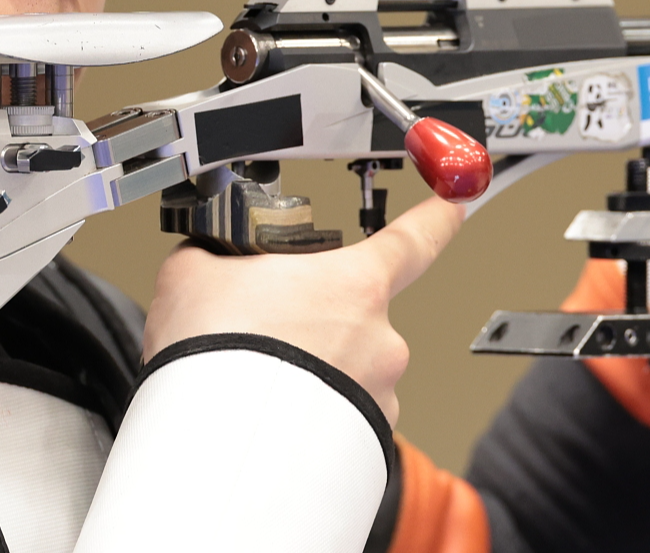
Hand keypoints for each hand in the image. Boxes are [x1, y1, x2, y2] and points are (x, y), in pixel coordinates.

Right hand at [141, 195, 464, 424]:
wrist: (213, 447)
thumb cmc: (213, 358)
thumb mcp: (198, 274)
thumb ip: (222, 255)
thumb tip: (212, 255)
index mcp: (356, 285)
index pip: (418, 237)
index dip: (436, 216)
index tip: (452, 203)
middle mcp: (381, 340)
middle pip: (360, 315)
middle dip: (319, 322)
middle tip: (267, 333)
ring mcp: (378, 395)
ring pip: (349, 371)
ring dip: (315, 373)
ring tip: (259, 380)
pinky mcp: (364, 443)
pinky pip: (342, 418)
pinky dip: (313, 414)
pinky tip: (271, 413)